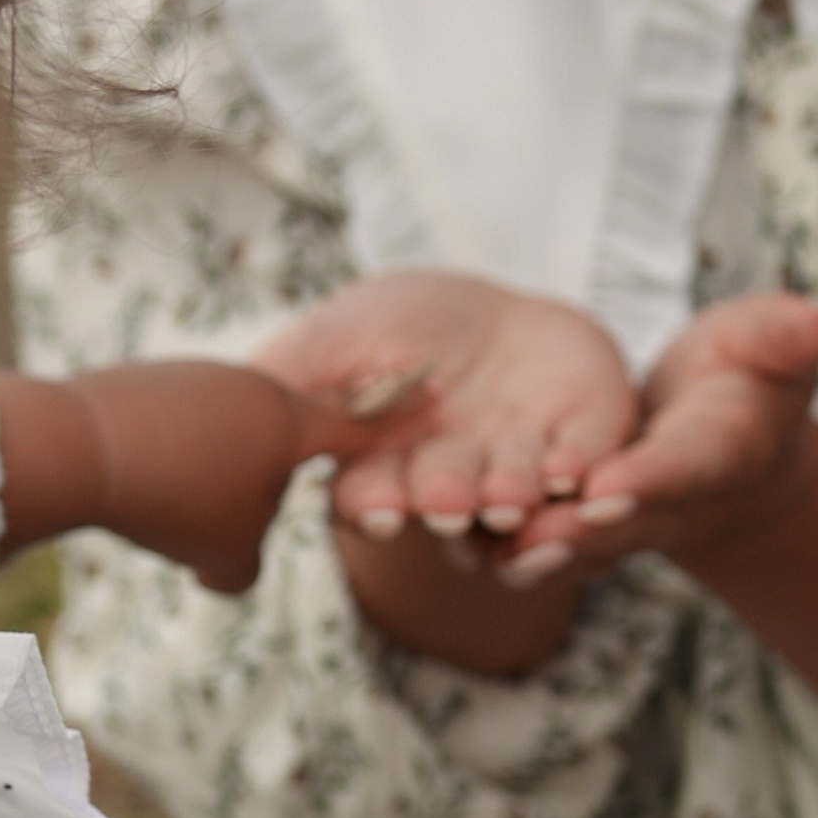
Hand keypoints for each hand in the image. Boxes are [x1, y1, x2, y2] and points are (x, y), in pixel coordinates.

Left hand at [0, 363, 388, 595]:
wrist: (77, 447)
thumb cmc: (172, 505)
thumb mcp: (228, 562)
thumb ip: (250, 569)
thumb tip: (232, 569)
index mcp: (293, 425)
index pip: (363, 423)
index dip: (396, 418)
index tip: (427, 392)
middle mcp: (257, 386)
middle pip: (291, 428)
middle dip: (279, 471)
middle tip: (252, 508)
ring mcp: (203, 373)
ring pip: (232, 423)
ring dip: (218, 465)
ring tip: (178, 500)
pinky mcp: (155, 374)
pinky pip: (183, 416)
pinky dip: (174, 450)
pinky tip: (142, 476)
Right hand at [248, 271, 641, 573]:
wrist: (499, 306)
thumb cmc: (403, 325)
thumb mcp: (336, 337)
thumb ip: (292, 378)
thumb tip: (226, 416)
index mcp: (391, 472)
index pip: (376, 499)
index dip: (379, 506)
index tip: (381, 511)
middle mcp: (458, 484)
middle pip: (450, 502)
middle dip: (449, 499)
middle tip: (449, 500)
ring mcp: (525, 471)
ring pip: (520, 499)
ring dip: (514, 498)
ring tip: (511, 494)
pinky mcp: (589, 446)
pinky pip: (592, 468)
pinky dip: (584, 474)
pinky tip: (575, 472)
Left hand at [499, 290, 817, 581]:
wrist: (724, 444)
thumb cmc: (749, 382)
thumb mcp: (769, 347)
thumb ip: (783, 336)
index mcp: (716, 456)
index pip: (682, 470)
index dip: (647, 481)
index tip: (608, 487)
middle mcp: (664, 503)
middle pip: (617, 525)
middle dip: (573, 534)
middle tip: (526, 539)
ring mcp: (618, 524)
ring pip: (568, 546)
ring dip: (520, 553)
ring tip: (469, 551)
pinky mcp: (575, 525)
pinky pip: (530, 541)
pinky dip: (489, 546)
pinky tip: (438, 535)